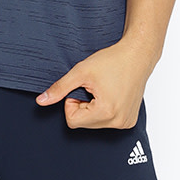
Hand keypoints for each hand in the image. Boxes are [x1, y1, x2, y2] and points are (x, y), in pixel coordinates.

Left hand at [36, 40, 155, 129]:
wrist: (138, 55)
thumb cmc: (113, 60)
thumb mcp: (81, 72)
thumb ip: (60, 88)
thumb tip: (41, 101)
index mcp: (106, 112)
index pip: (72, 121)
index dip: (72, 103)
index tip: (83, 88)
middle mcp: (118, 122)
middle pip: (83, 124)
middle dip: (83, 106)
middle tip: (94, 88)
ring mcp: (126, 123)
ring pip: (94, 124)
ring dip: (93, 109)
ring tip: (104, 90)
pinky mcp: (130, 121)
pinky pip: (107, 122)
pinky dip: (104, 110)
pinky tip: (112, 95)